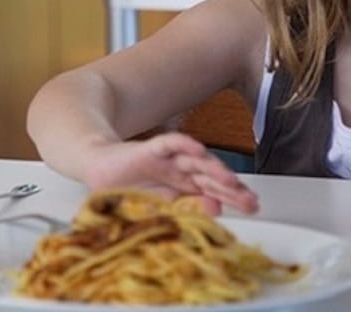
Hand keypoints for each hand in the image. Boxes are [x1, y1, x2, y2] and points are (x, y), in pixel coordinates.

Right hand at [81, 132, 258, 214]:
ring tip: (231, 180)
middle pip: (212, 176)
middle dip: (232, 188)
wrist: (98, 168)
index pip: (215, 190)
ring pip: (197, 160)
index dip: (234, 196)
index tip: (253, 206)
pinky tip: (200, 150)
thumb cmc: (128, 189)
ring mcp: (169, 158)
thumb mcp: (159, 207)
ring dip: (215, 168)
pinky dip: (186, 144)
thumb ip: (187, 207)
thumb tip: (217, 208)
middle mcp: (182, 170)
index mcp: (185, 185)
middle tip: (250, 200)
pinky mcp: (152, 148)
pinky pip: (172, 143)